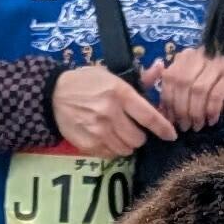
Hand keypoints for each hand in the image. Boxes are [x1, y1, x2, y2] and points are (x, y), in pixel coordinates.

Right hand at [51, 61, 177, 155]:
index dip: (163, 128)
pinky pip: (109, 155)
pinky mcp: (87, 144)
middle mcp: (110, 114)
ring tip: (119, 134)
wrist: (53, 95)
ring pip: (125, 149)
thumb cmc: (86, 82)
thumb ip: (139, 78)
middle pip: (138, 139)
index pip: (149, 116)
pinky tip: (106, 139)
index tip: (171, 135)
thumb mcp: (111, 75)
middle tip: (132, 129)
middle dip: (139, 136)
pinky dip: (112, 149)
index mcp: (120, 93)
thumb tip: (161, 68)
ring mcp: (98, 131)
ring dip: (126, 144)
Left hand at [152, 49, 223, 129]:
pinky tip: (212, 120)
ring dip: (196, 112)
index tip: (171, 120)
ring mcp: (219, 63)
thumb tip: (161, 114)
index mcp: (188, 57)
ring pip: (198, 90)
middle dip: (181, 109)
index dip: (168, 101)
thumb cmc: (218, 90)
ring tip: (197, 126)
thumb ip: (177, 95)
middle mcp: (202, 55)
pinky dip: (211, 111)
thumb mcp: (193, 91)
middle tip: (185, 126)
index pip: (170, 77)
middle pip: (182, 83)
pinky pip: (215, 95)